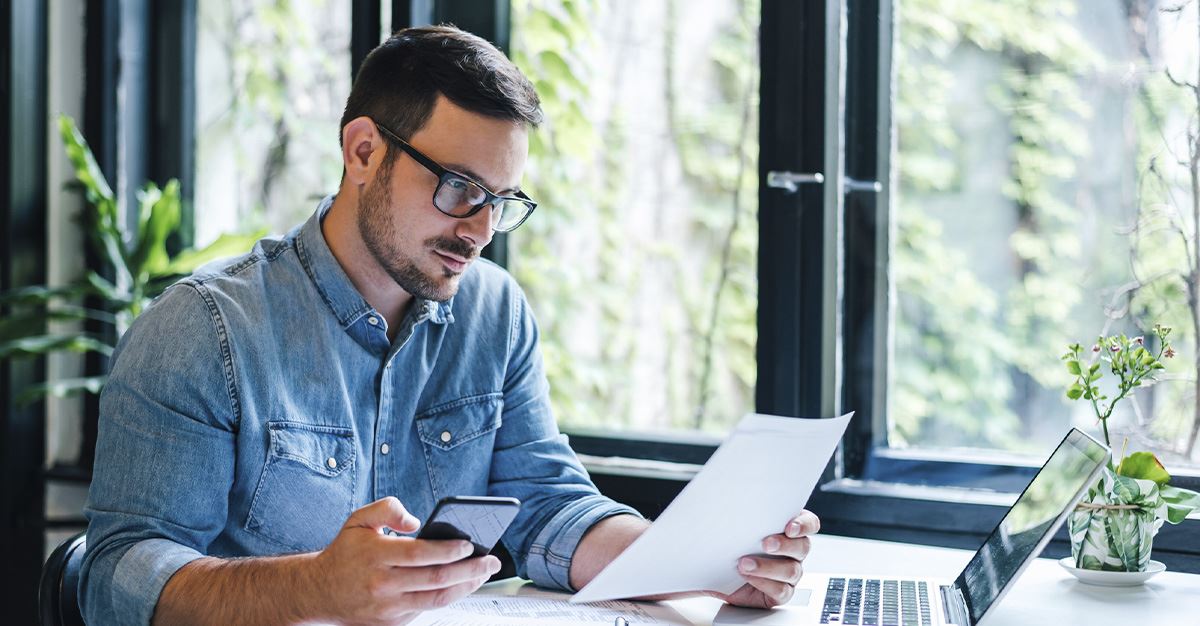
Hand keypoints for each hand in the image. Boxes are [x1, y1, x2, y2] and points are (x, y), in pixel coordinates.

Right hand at [309, 497, 500, 624]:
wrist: (319, 591)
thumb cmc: (345, 551)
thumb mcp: (358, 519)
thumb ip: (387, 508)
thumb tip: (416, 521)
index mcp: (376, 556)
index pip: (420, 554)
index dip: (449, 550)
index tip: (469, 544)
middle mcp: (383, 584)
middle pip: (436, 579)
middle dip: (470, 569)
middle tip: (492, 560)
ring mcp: (388, 607)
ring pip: (436, 600)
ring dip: (466, 587)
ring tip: (484, 573)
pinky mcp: (391, 622)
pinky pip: (427, 610)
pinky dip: (449, 597)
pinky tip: (463, 584)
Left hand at [716, 510, 819, 608]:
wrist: (721, 572)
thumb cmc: (733, 545)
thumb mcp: (739, 527)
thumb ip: (747, 518)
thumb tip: (734, 507)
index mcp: (789, 530)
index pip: (809, 524)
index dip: (804, 525)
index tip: (789, 527)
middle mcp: (794, 552)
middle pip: (803, 547)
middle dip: (785, 545)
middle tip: (765, 544)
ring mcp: (790, 573)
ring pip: (791, 570)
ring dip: (768, 567)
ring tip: (745, 563)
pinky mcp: (781, 593)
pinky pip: (781, 590)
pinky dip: (764, 583)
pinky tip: (747, 576)